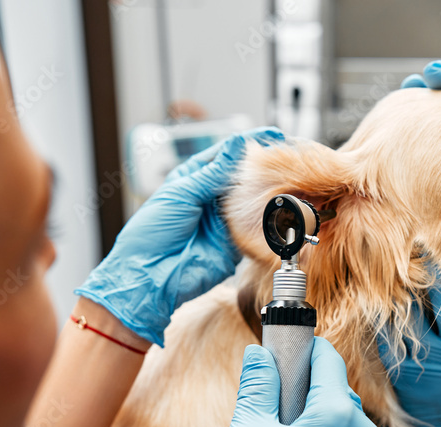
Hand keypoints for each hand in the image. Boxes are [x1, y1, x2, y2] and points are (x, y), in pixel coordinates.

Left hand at [75, 127, 284, 345]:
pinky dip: (268, 218)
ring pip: (252, 198)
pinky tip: (281, 206)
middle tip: (287, 155)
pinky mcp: (235, 242)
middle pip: (243, 174)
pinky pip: (256, 227)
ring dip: (268, 189)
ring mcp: (224, 219)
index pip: (227, 154)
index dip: (249, 143)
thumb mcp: (183, 194)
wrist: (150, 278)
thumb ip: (214, 172)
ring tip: (289, 177)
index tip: (273, 134)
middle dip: (263, 165)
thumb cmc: (152, 233)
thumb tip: (237, 143)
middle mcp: (211, 196)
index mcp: (194, 178)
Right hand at [223, 339, 393, 426]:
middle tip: (275, 418)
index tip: (282, 357)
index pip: (325, 358)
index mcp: (336, 413)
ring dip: (322, 424)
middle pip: (337, 391)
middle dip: (308, 394)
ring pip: (347, 423)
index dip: (301, 352)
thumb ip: (257, 387)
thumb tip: (261, 353)